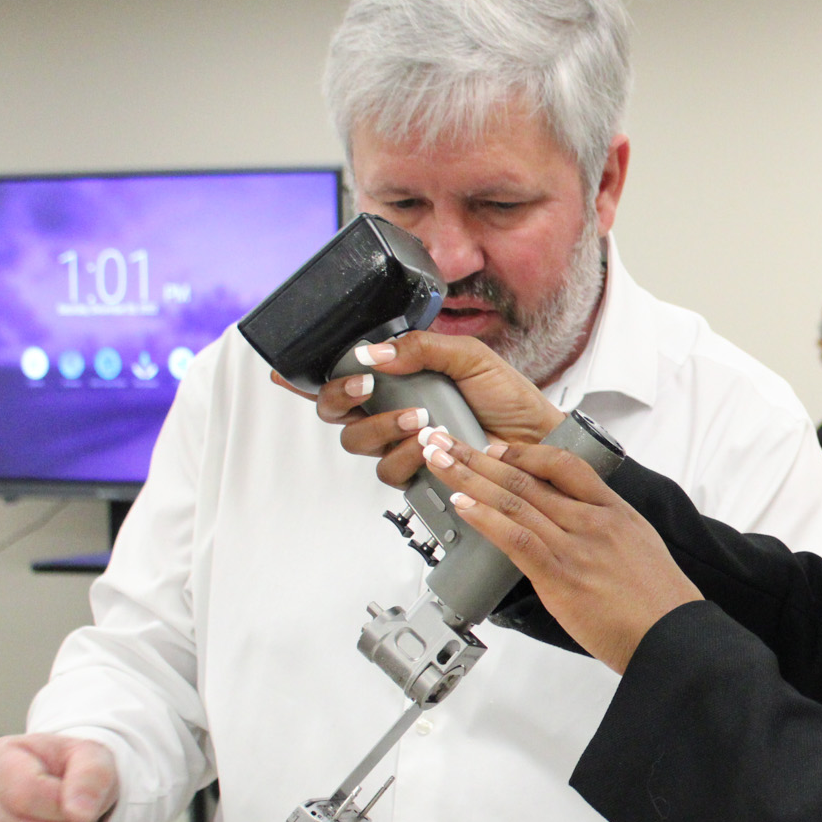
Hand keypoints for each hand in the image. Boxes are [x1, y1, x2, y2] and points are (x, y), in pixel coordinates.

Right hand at [271, 331, 564, 489]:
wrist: (537, 439)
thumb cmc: (509, 398)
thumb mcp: (469, 357)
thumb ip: (421, 347)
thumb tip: (372, 352)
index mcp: (399, 378)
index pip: (342, 376)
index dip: (306, 377)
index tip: (284, 371)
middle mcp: (392, 411)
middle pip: (335, 411)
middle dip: (340, 397)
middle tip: (365, 386)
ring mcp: (401, 444)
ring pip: (357, 442)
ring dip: (381, 427)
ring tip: (420, 419)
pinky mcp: (416, 474)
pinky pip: (388, 470)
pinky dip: (405, 456)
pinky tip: (429, 445)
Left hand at [416, 430, 700, 673]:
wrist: (673, 635)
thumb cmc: (660, 603)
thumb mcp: (640, 549)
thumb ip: (605, 535)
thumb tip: (575, 535)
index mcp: (614, 512)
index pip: (564, 465)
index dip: (524, 452)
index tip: (495, 448)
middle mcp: (593, 522)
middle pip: (527, 478)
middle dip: (477, 458)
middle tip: (444, 441)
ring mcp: (576, 547)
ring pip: (514, 502)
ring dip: (470, 480)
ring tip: (438, 463)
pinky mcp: (561, 577)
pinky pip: (517, 538)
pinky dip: (486, 519)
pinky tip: (463, 506)